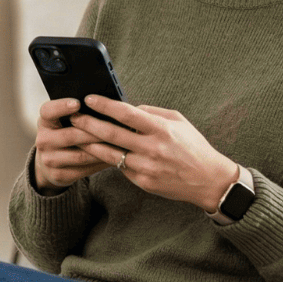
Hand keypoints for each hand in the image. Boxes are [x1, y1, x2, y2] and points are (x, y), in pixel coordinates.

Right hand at [31, 98, 118, 190]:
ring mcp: (49, 160)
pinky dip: (101, 163)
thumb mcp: (64, 121)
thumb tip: (106, 104)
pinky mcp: (59, 175)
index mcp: (45, 121)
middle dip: (95, 131)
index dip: (61, 106)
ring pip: (81, 155)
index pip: (48, 111)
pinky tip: (114, 157)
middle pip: (70, 135)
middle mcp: (43, 140)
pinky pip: (84, 169)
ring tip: (120, 144)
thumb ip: (78, 113)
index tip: (78, 103)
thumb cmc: (65, 134)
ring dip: (102, 149)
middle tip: (115, 127)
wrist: (51, 163)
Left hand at [69, 96, 240, 211]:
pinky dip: (108, 158)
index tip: (89, 99)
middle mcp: (152, 148)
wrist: (208, 180)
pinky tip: (96, 151)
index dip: (105, 105)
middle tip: (74, 117)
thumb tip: (129, 107)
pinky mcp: (143, 182)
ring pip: (110, 154)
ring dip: (90, 143)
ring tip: (76, 135)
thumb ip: (153, 113)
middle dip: (89, 124)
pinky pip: (121, 168)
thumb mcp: (178, 122)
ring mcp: (146, 167)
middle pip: (112, 134)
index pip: (126, 113)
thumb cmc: (193, 147)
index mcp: (161, 129)